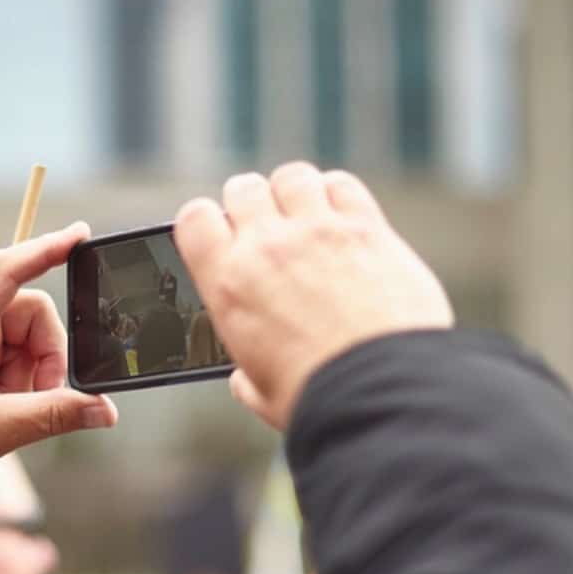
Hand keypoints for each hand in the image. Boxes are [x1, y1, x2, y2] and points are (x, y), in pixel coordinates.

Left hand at [0, 223, 117, 509]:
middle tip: (40, 399)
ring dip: (34, 377)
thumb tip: (104, 410)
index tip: (80, 235)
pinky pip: (16, 359)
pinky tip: (6, 411)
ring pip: (29, 340)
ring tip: (12, 413)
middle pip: (32, 315)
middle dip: (47, 358)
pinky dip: (23, 385)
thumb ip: (55, 414)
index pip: (6, 270)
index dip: (46, 250)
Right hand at [174, 163, 452, 429]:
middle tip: (265, 228)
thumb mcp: (260, 391)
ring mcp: (318, 231)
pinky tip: (343, 217)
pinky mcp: (366, 228)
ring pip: (291, 176)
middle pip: (243, 188)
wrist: (378, 391)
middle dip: (250, 204)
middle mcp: (267, 247)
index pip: (194, 218)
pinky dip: (337, 194)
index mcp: (228, 284)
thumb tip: (244, 379)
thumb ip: (244, 373)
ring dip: (293, 192)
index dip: (204, 223)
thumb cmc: (319, 397)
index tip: (219, 233)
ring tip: (305, 217)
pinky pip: (342, 185)